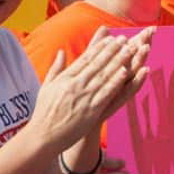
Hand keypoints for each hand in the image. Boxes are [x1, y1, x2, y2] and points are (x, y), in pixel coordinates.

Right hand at [30, 27, 151, 152]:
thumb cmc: (44, 113)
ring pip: (104, 75)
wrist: (43, 136)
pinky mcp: (91, 110)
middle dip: (112, 50)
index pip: (85, 58)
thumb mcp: (46, 86)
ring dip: (118, 61)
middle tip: (125, 39)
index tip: (110, 37)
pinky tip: (125, 72)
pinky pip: (106, 93)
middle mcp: (75, 85)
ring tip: (130, 49)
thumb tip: (62, 52)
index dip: (99, 47)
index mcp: (64, 78)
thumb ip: (56, 68)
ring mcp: (83, 97)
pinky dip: (116, 81)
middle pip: (97, 63)